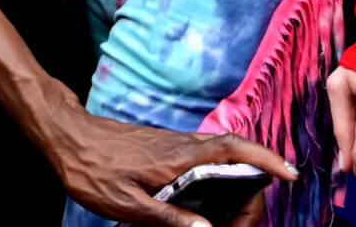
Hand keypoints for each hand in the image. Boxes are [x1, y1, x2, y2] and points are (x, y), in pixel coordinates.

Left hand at [42, 108, 293, 226]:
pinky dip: (218, 183)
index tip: (289, 173)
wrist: (66, 137)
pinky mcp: (166, 152)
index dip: (266, 159)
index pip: (234, 150)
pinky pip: (205, 164)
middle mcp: (183, 146)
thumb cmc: (91, 168)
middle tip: (246, 226)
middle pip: (236, 161)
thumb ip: (169, 218)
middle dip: (252, 193)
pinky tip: (209, 207)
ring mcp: (176, 147)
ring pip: (222, 162)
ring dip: (236, 189)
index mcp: (179, 157)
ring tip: (232, 222)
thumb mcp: (127, 203)